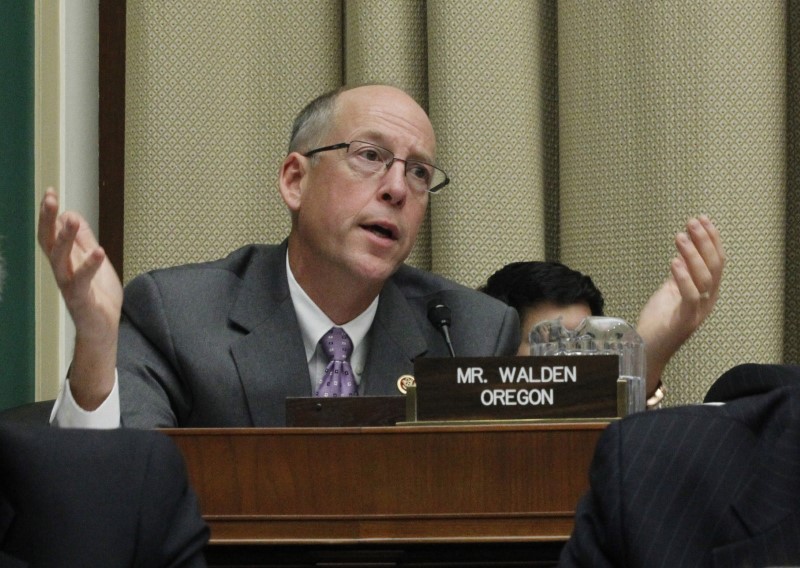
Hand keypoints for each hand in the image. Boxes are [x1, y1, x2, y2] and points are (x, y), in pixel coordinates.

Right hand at [38, 188, 121, 408]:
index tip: (50, 192)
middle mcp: (61, 271)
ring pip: (61, 259)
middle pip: (49, 242)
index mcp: (64, 261)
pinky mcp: (82, 299)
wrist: (103, 328)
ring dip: (65, 239)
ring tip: (71, 220)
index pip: (51, 234)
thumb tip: (73, 215)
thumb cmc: (97, 295)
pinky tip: (98, 250)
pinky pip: (83, 281)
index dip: (48, 214)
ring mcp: (69, 285)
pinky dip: (90, 266)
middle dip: (48, 220)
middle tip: (50, 199)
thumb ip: (83, 240)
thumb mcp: (92, 261)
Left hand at [636, 216, 724, 394]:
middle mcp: (707, 301)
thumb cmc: (659, 321)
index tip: (702, 219)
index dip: (711, 239)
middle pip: (715, 266)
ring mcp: (698, 312)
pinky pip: (690, 297)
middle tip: (692, 222)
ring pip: (705, 279)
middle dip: (704, 242)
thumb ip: (679, 274)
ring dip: (693, 254)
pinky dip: (683, 278)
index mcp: (706, 292)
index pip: (717, 261)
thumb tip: (682, 251)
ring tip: (680, 236)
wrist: (646, 349)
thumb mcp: (670, 291)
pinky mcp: (685, 322)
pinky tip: (673, 261)